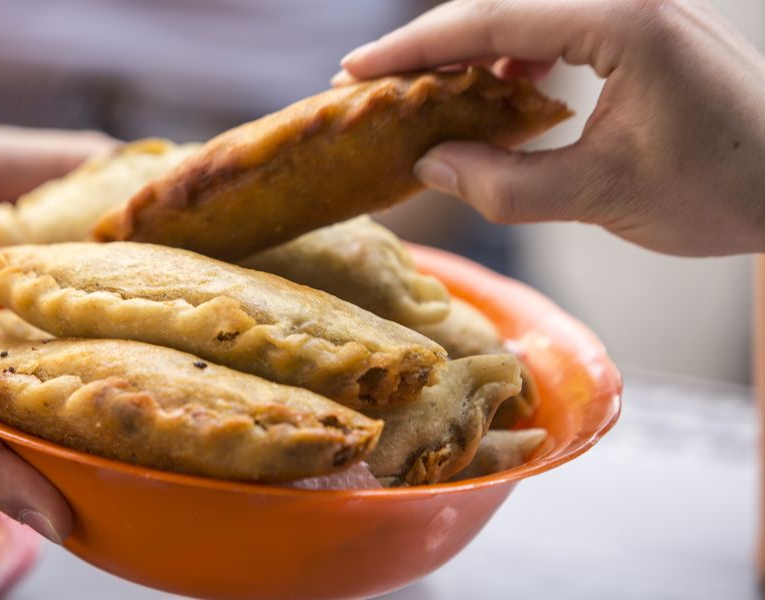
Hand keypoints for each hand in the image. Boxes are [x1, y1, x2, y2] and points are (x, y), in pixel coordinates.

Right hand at [336, 0, 764, 255]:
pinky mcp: (637, 33)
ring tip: (420, 99)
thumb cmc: (726, 187)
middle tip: (371, 86)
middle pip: (498, 9)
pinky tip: (492, 98)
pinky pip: (552, 35)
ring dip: (466, 57)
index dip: (413, 47)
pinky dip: (509, 66)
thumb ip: (507, 184)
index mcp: (619, 17)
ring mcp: (632, 11)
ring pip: (521, 20)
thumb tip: (428, 165)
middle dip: (430, 48)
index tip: (355, 70)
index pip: (490, 20)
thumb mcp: (605, 194)